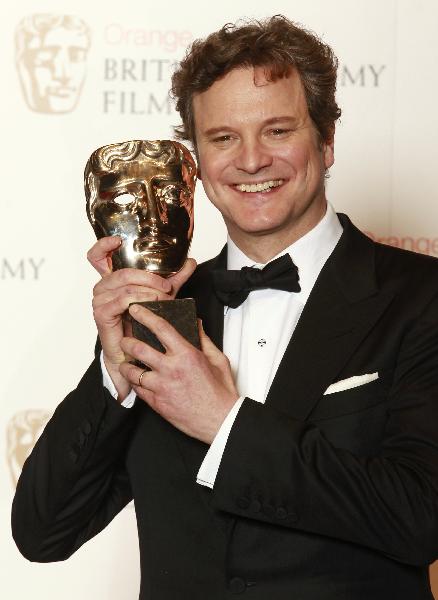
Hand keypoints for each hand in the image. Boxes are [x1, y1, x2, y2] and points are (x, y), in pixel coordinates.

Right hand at [87, 236, 196, 398]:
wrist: (136, 351)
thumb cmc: (144, 322)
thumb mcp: (162, 295)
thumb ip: (174, 278)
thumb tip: (190, 261)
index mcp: (112, 279)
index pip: (97, 256)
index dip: (104, 245)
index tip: (119, 240)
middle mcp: (102, 287)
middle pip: (122, 271)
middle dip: (148, 277)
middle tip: (167, 286)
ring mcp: (100, 301)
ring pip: (125, 286)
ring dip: (148, 290)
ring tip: (162, 299)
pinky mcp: (102, 314)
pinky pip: (122, 301)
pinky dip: (140, 300)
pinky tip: (152, 305)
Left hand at [119, 305, 238, 443]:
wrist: (220, 421)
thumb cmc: (220, 393)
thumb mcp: (218, 360)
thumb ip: (204, 339)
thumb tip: (196, 324)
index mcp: (187, 355)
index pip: (161, 328)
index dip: (145, 315)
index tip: (135, 309)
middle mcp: (171, 369)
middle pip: (138, 348)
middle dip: (127, 341)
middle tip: (124, 339)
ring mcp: (161, 387)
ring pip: (132, 371)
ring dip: (126, 364)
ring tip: (126, 361)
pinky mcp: (157, 403)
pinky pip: (137, 389)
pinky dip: (134, 382)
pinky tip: (136, 378)